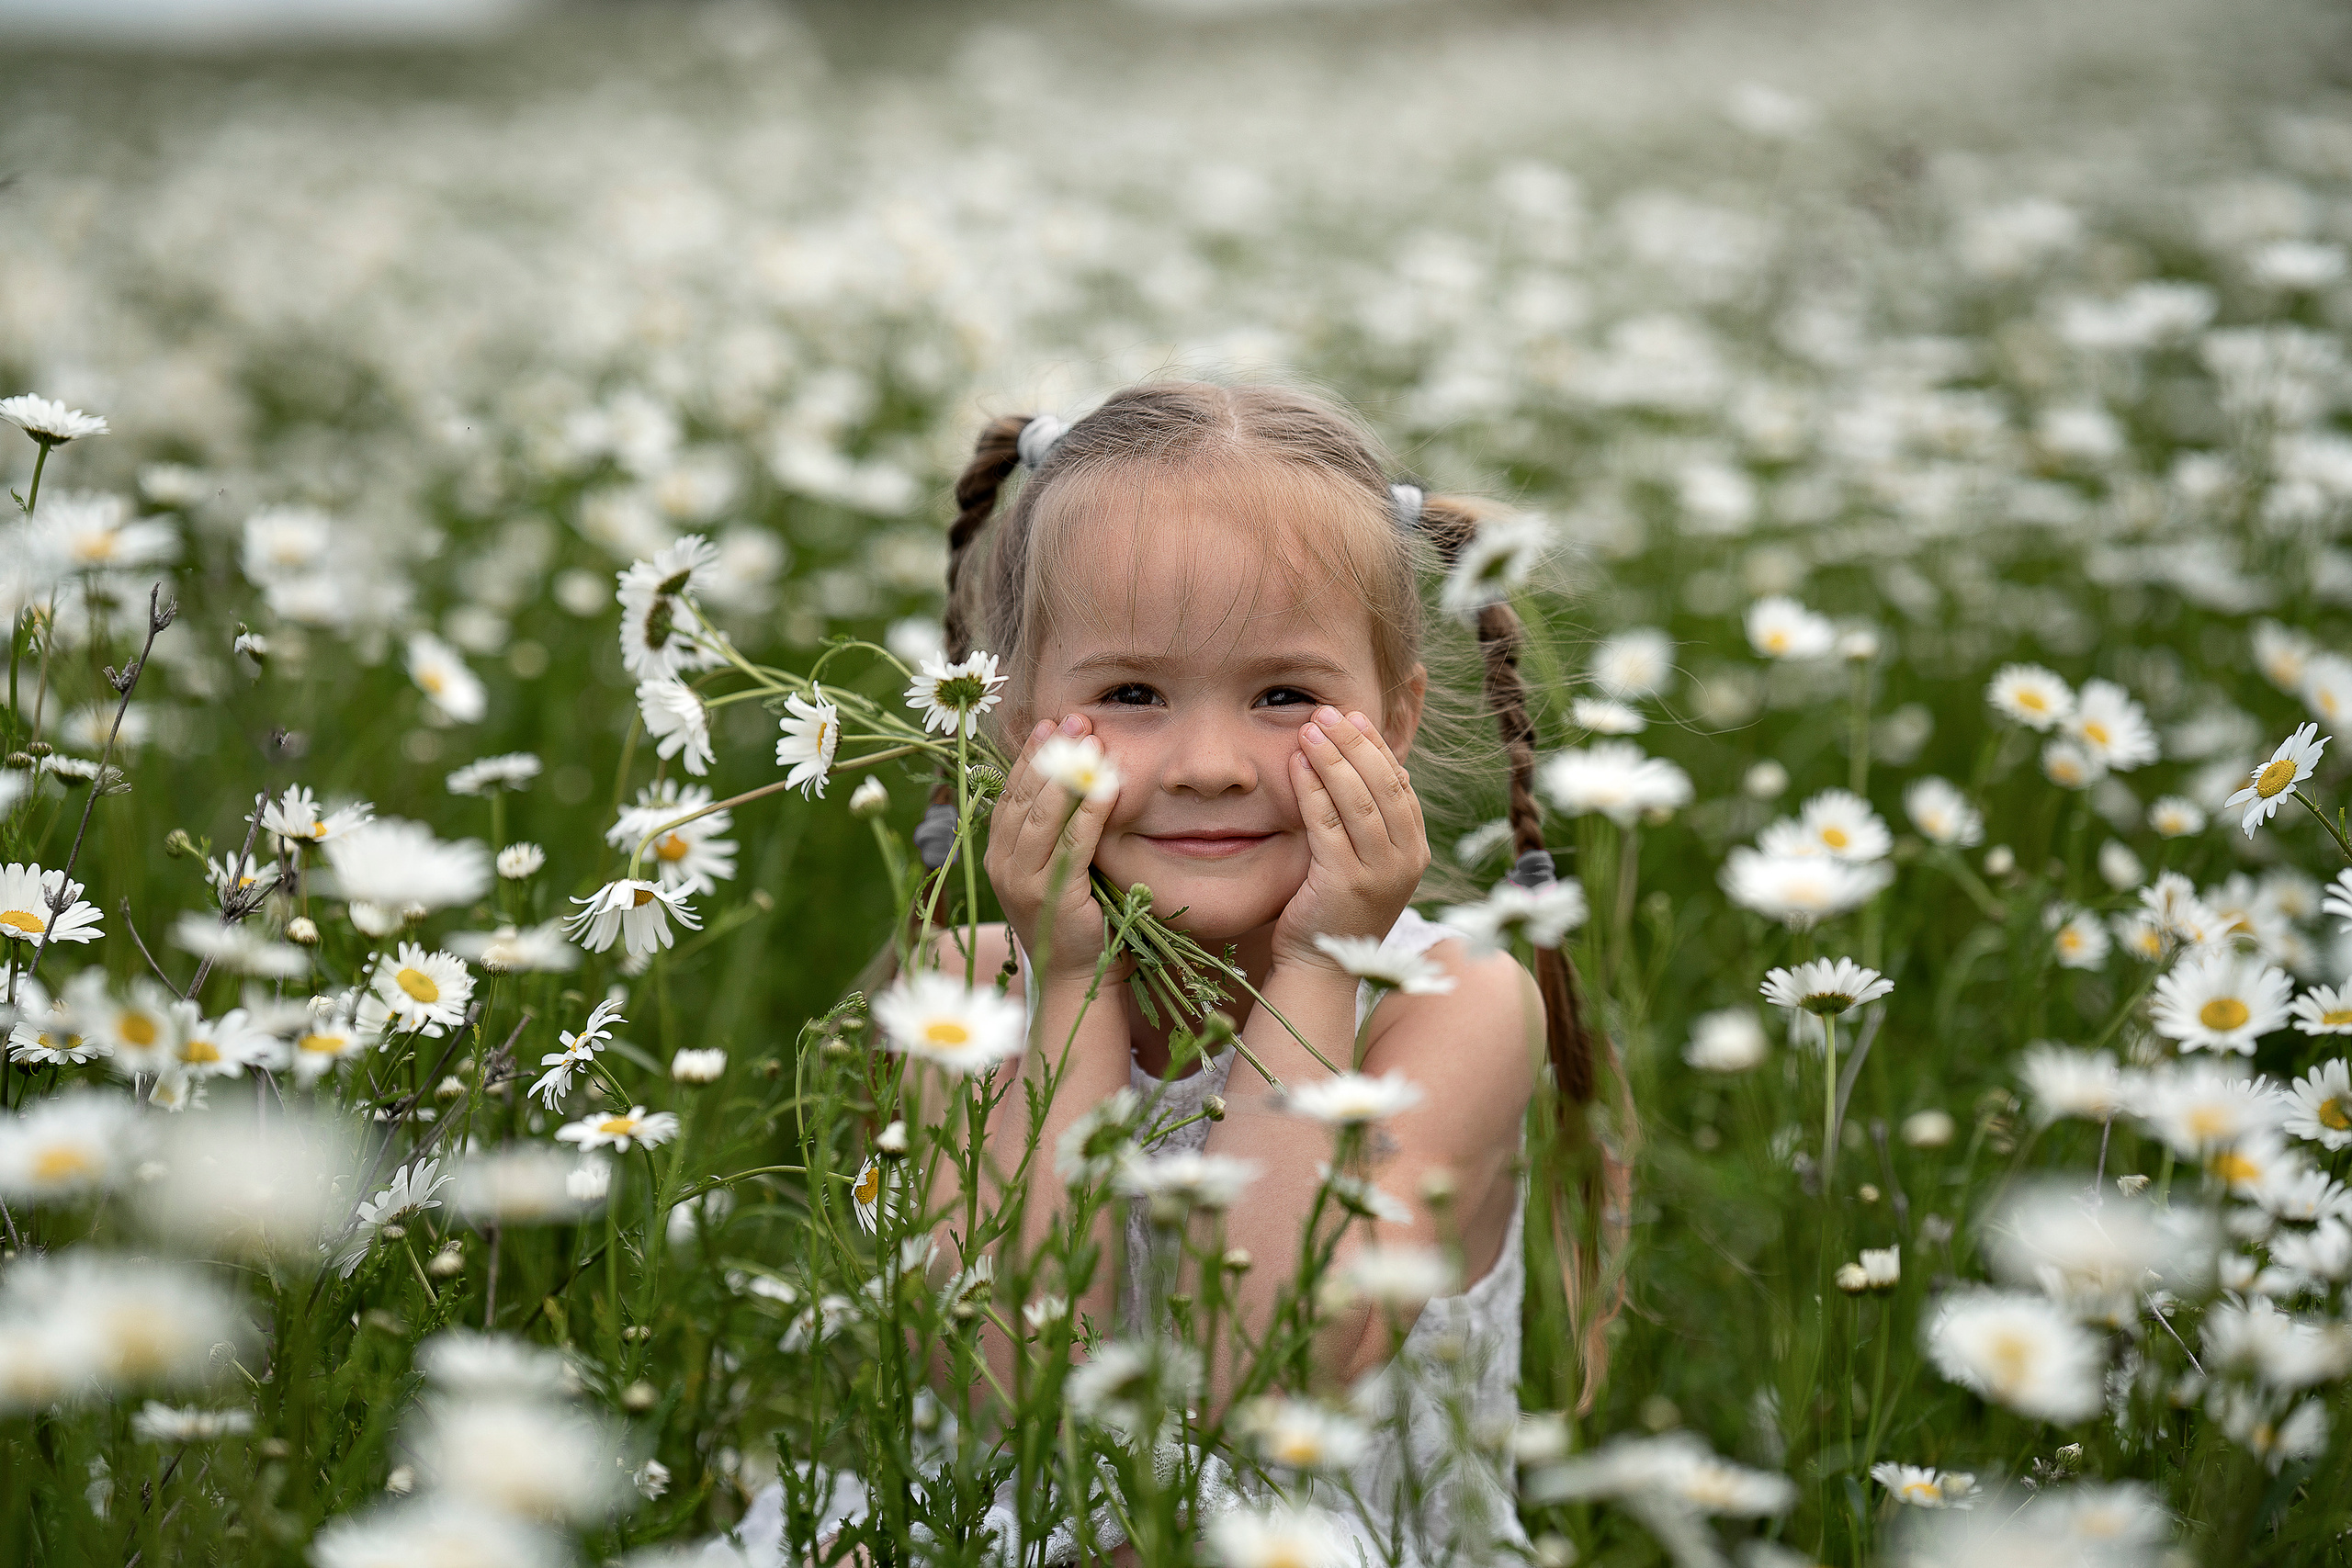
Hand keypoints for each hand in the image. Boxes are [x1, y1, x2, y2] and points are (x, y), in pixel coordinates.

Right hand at [985, 713, 1120, 982]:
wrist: (1078, 979)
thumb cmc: (1076, 919)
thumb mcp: (1057, 867)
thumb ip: (1055, 831)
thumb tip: (1072, 779)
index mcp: (998, 854)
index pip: (1010, 793)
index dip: (1029, 755)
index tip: (1052, 723)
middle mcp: (1001, 865)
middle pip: (1022, 796)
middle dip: (1049, 753)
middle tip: (1075, 718)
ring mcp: (1021, 882)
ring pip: (1041, 814)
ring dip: (1068, 773)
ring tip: (1091, 740)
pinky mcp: (1050, 896)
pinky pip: (1070, 842)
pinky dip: (1088, 810)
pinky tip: (1107, 785)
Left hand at [1272, 705, 1430, 972]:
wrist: (1321, 966)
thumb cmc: (1335, 908)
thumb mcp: (1364, 860)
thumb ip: (1370, 820)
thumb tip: (1370, 766)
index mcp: (1415, 851)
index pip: (1400, 784)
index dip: (1377, 746)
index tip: (1353, 717)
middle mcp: (1406, 861)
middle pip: (1384, 785)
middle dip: (1355, 743)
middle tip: (1327, 712)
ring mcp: (1379, 873)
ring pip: (1359, 800)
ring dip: (1333, 758)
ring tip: (1309, 729)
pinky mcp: (1346, 883)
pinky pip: (1328, 825)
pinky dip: (1313, 790)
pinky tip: (1297, 765)